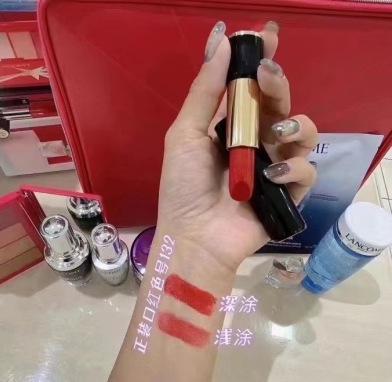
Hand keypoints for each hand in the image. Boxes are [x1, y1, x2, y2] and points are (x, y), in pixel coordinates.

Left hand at [158, 21, 316, 270]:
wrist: (195, 236)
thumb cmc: (184, 185)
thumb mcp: (185, 134)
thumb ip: (205, 91)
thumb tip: (220, 40)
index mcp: (228, 125)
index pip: (250, 86)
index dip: (260, 60)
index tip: (266, 36)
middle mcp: (254, 140)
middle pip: (278, 103)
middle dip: (277, 84)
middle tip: (268, 75)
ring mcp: (273, 165)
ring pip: (303, 132)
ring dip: (294, 126)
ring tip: (274, 135)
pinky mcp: (288, 191)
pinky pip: (306, 170)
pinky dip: (294, 169)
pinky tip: (271, 176)